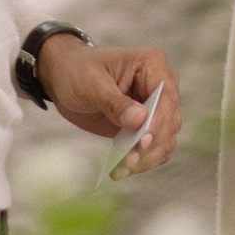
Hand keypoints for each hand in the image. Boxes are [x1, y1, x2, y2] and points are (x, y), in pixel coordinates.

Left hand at [35, 33, 182, 172]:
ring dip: (148, 158)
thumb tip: (140, 119)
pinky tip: (122, 169)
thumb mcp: (92, 84)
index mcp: (152, 64)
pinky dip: (143, 161)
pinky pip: (155, 148)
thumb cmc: (78, 72)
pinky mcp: (146, 126)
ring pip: (166, 138)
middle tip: (128, 162)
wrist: (65, 79)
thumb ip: (115, 102)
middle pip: (170, 121)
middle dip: (152, 145)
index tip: (142, 143)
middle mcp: (161, 85)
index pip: (166, 98)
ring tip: (122, 169)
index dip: (158, 122)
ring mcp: (156, 107)